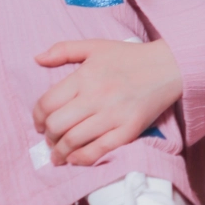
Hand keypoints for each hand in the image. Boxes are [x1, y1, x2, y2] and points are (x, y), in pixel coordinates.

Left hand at [32, 38, 182, 166]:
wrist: (167, 67)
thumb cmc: (129, 57)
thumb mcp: (96, 46)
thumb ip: (64, 49)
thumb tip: (37, 59)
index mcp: (85, 76)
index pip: (47, 103)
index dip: (37, 117)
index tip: (40, 123)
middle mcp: (96, 96)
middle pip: (57, 125)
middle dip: (48, 136)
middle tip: (50, 138)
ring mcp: (112, 115)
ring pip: (73, 141)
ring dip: (59, 152)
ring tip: (58, 154)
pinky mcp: (127, 131)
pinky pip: (97, 151)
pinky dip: (81, 159)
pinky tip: (75, 158)